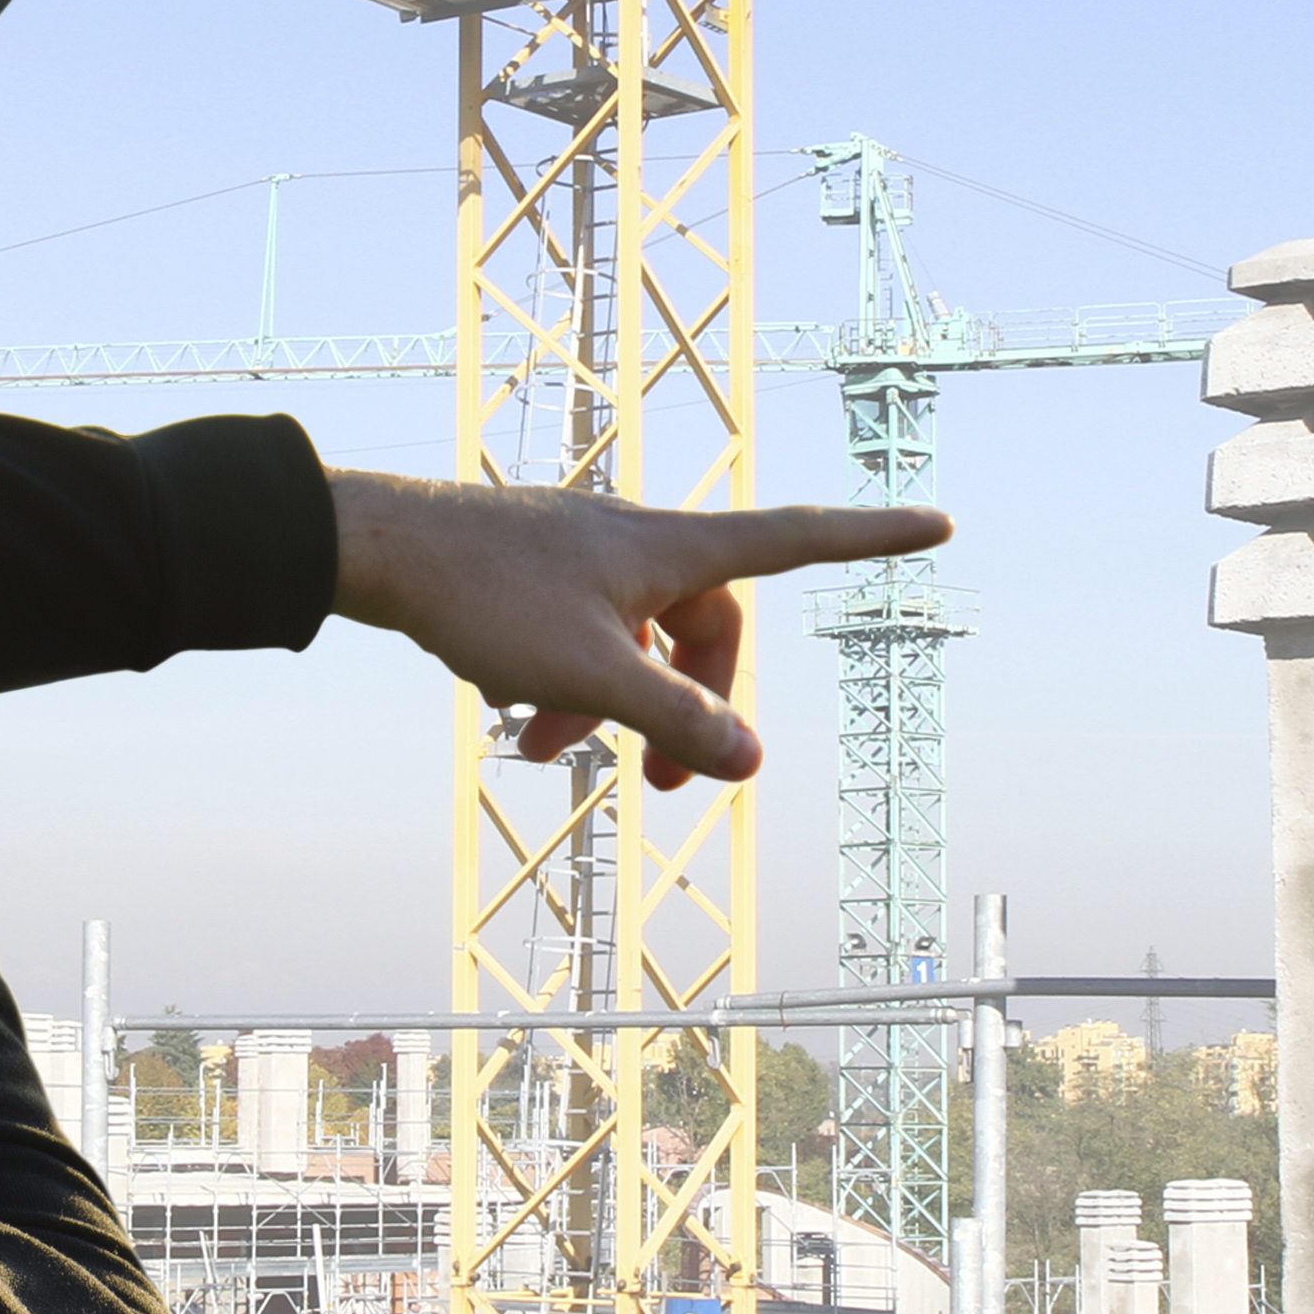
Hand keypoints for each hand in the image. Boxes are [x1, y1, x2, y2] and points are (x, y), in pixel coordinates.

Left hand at [325, 470, 949, 788]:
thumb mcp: (591, 674)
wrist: (375, 548)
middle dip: (688, 706)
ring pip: (634, 638)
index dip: (871, 540)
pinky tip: (511, 716)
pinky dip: (564, 679)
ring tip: (544, 747)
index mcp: (671, 549)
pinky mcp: (538, 570)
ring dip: (607, 703)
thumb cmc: (482, 596)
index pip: (797, 540)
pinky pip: (582, 633)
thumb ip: (674, 720)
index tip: (937, 524)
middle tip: (666, 789)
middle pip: (707, 626)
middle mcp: (637, 541)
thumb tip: (750, 759)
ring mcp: (585, 553)